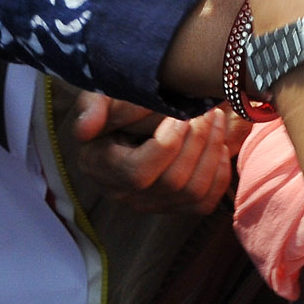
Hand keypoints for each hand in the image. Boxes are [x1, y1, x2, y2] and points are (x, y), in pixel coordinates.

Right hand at [69, 89, 247, 213]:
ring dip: (211, 153)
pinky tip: (218, 145)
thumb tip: (85, 129)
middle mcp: (125, 194)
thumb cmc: (117, 102)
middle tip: (206, 112)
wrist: (136, 114)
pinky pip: (204, 203)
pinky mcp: (174, 206)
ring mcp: (151, 204)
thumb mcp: (100, 96)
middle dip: (196, 143)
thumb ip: (92, 107)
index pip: (138, 172)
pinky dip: (219, 174)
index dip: (166, 145)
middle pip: (172, 183)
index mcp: (101, 168)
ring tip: (215, 120)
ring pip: (193, 193)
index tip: (181, 116)